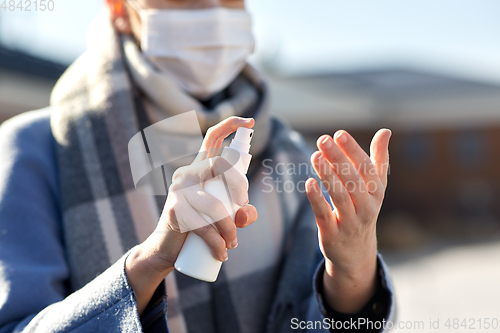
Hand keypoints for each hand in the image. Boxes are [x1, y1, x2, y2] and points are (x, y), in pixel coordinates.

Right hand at [126, 116, 258, 313]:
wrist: (166, 249)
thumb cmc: (198, 227)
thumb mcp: (224, 217)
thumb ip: (241, 212)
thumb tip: (247, 212)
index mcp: (200, 168)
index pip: (212, 138)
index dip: (230, 125)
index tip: (249, 122)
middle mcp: (188, 173)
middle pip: (222, 166)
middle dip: (241, 188)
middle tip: (242, 212)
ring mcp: (179, 190)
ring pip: (216, 205)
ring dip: (230, 229)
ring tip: (232, 244)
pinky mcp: (174, 210)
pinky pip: (203, 225)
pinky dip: (217, 243)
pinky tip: (221, 254)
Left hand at [305, 129, 390, 313]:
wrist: (355, 252)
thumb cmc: (363, 209)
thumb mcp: (375, 187)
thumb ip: (378, 159)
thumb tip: (385, 131)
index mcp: (377, 192)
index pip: (366, 168)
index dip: (352, 150)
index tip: (338, 134)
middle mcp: (366, 207)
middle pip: (353, 180)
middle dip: (338, 158)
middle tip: (323, 139)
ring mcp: (350, 222)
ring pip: (339, 196)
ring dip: (327, 175)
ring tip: (315, 156)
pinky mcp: (332, 234)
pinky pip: (324, 215)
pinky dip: (317, 199)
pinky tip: (308, 182)